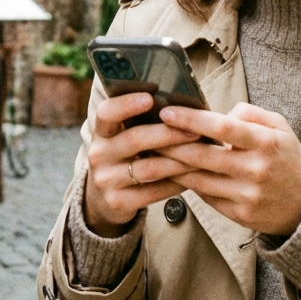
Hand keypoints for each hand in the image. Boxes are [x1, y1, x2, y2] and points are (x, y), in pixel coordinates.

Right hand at [83, 92, 200, 237]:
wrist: (104, 199)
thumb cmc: (125, 157)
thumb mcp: (122, 137)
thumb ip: (142, 121)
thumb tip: (183, 105)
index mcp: (101, 132)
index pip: (106, 113)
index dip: (126, 104)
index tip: (150, 98)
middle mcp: (98, 154)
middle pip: (134, 140)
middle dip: (168, 134)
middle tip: (196, 130)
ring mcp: (106, 180)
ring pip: (149, 168)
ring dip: (179, 161)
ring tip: (202, 155)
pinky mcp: (118, 202)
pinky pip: (154, 192)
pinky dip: (176, 184)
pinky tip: (192, 177)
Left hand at [156, 103, 300, 235]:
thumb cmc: (287, 158)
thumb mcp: (280, 126)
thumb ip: (249, 113)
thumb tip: (216, 114)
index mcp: (266, 143)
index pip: (222, 127)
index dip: (191, 120)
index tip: (167, 112)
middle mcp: (256, 170)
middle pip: (202, 156)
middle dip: (170, 144)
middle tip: (147, 133)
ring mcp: (247, 196)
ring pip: (198, 180)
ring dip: (172, 167)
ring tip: (151, 154)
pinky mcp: (240, 215)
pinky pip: (205, 197)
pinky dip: (188, 184)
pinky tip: (173, 173)